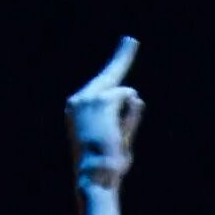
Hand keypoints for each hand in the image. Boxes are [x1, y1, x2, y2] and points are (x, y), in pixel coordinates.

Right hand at [67, 37, 143, 189]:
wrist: (95, 176)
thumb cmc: (105, 165)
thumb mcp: (119, 139)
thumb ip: (127, 118)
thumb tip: (137, 97)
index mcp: (77, 109)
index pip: (99, 85)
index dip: (117, 64)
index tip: (128, 43)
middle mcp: (78, 100)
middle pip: (111, 74)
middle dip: (124, 54)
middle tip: (133, 38)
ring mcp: (89, 98)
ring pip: (123, 93)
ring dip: (126, 114)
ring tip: (115, 137)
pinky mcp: (101, 100)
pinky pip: (128, 98)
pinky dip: (129, 114)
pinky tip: (116, 130)